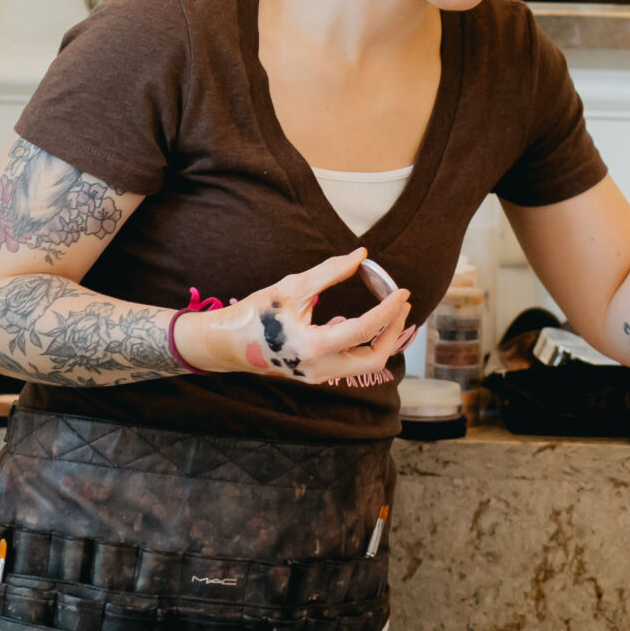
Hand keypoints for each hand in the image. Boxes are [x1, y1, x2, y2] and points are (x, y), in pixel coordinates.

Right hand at [178, 249, 411, 385]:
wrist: (226, 344)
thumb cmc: (256, 313)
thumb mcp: (292, 287)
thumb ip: (330, 272)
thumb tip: (361, 255)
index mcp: (313, 347)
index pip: (364, 330)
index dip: (388, 309)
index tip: (403, 291)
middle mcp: (319, 368)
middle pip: (375, 359)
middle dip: (394, 331)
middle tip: (402, 303)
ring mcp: (318, 375)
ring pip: (364, 363)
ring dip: (381, 337)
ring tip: (388, 308)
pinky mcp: (316, 373)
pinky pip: (350, 361)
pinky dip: (362, 342)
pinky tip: (356, 321)